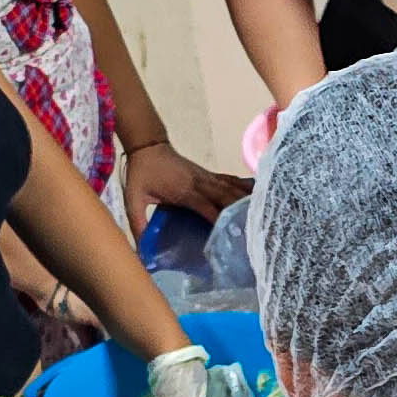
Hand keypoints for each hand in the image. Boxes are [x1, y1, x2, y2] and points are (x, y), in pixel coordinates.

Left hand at [123, 139, 252, 230]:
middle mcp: (200, 182)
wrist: (147, 145)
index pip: (208, 207)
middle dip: (240, 213)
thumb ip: (137, 224)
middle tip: (255, 231)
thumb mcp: (133, 200)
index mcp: (184, 190)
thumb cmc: (141, 173)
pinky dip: (243, 188)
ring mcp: (206, 176)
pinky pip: (230, 181)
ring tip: (263, 215)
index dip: (220, 221)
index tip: (232, 236)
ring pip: (232, 188)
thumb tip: (142, 250)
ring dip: (246, 201)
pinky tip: (257, 193)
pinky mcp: (208, 174)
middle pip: (227, 197)